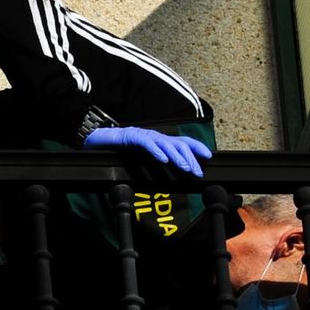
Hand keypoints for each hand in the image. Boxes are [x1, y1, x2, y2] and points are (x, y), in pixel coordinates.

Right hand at [83, 126, 213, 177]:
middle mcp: (156, 136)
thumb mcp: (144, 158)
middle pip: (178, 144)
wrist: (101, 141)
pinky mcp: (133, 137)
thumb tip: (173, 174)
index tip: (208, 157)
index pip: (183, 142)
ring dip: (177, 157)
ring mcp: (145, 135)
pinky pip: (147, 144)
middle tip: (197, 172)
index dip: (197, 147)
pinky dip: (156, 151)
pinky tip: (163, 160)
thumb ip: (157, 164)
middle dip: (190, 158)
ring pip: (166, 144)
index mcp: (160, 141)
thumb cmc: (123, 151)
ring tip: (185, 167)